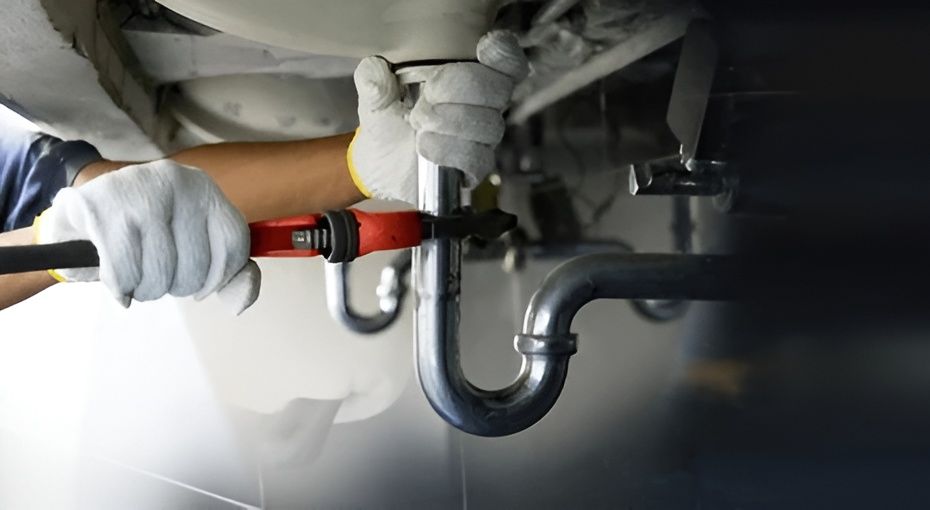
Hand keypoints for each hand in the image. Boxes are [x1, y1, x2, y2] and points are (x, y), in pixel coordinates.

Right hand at [36, 160, 260, 313]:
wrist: (80, 214)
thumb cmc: (144, 235)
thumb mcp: (193, 244)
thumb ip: (230, 274)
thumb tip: (239, 304)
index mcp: (204, 188)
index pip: (233, 244)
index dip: (219, 278)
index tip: (201, 286)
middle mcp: (176, 181)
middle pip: (196, 266)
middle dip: (176, 286)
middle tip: (157, 273)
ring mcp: (138, 191)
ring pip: (160, 274)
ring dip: (147, 290)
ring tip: (137, 274)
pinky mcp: (100, 207)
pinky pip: (125, 273)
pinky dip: (121, 288)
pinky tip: (118, 280)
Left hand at [348, 30, 529, 203]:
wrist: (381, 164)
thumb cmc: (389, 122)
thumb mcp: (375, 94)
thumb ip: (373, 77)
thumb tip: (375, 68)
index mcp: (468, 76)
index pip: (507, 63)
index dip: (504, 54)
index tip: (482, 49)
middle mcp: (484, 105)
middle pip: (498, 89)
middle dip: (458, 88)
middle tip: (426, 98)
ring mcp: (483, 137)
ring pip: (487, 124)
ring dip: (448, 122)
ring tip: (419, 125)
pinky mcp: (477, 166)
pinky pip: (477, 157)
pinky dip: (447, 151)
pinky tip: (425, 148)